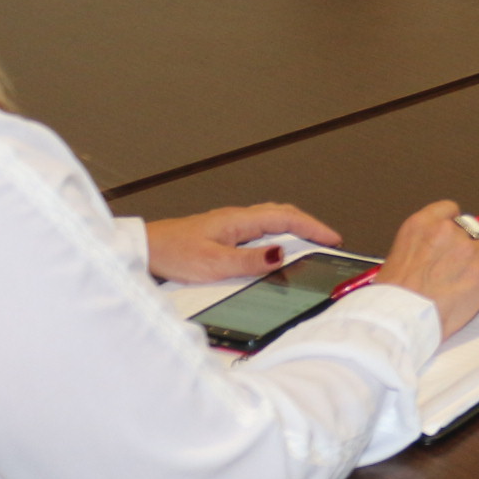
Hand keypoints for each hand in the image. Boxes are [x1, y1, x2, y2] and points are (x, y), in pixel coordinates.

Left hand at [144, 204, 340, 282]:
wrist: (144, 250)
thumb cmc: (172, 253)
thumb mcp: (213, 264)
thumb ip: (249, 260)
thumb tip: (282, 254)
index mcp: (238, 221)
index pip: (286, 217)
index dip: (313, 227)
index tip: (334, 238)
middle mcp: (236, 219)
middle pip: (282, 214)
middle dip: (309, 225)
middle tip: (328, 240)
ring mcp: (228, 225)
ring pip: (270, 220)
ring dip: (293, 228)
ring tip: (309, 243)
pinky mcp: (221, 235)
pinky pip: (259, 230)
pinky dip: (277, 234)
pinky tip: (275, 248)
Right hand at [373, 202, 478, 339]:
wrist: (397, 316)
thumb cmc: (391, 298)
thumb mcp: (395, 260)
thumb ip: (418, 251)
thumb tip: (428, 260)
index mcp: (421, 226)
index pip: (449, 210)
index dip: (456, 224)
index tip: (458, 233)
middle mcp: (447, 232)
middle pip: (474, 231)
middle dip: (474, 247)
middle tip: (468, 265)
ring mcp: (469, 252)